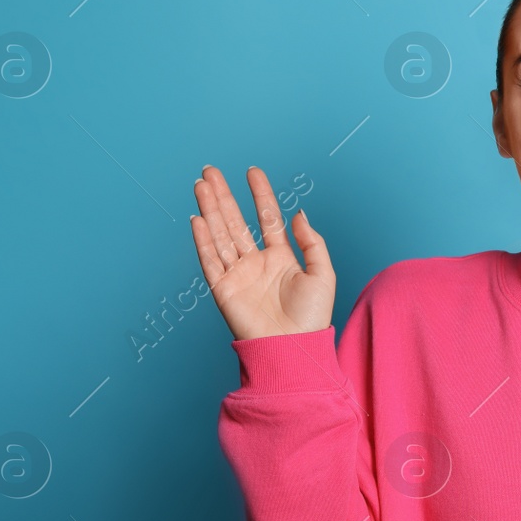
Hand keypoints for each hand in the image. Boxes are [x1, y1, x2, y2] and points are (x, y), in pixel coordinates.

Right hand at [191, 165, 334, 340]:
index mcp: (281, 258)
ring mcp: (238, 275)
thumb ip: (312, 242)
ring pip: (220, 235)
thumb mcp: (323, 273)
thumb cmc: (313, 317)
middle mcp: (256, 263)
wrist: (294, 348)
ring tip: (201, 185)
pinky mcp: (223, 290)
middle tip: (210, 172)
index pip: (267, 218)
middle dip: (223, 196)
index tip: (252, 171)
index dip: (260, 194)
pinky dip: (203, 240)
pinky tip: (198, 218)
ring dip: (210, 210)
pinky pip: (210, 260)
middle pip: (236, 222)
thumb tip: (299, 213)